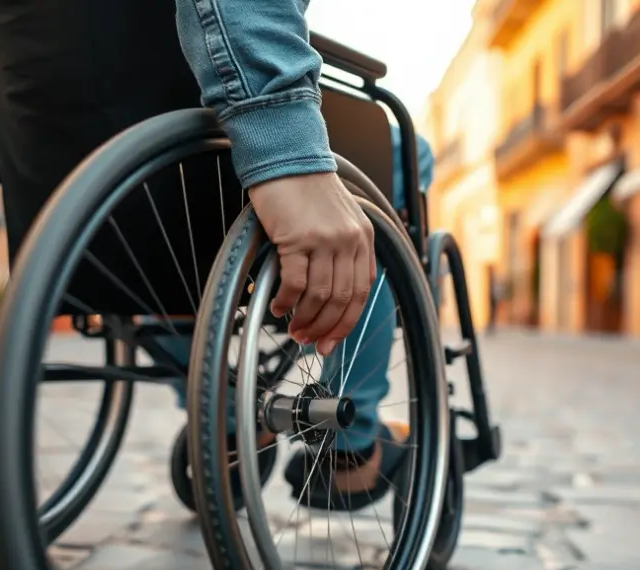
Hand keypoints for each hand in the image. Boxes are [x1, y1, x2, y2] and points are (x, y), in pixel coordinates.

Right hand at [248, 172, 374, 355]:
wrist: (286, 157)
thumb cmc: (306, 190)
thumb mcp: (338, 220)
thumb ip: (342, 253)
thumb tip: (330, 297)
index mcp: (363, 239)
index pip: (361, 294)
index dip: (345, 324)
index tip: (330, 341)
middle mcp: (349, 241)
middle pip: (342, 300)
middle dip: (325, 328)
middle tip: (307, 341)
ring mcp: (325, 240)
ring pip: (320, 296)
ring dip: (304, 319)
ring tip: (291, 328)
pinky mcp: (299, 238)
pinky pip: (295, 284)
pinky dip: (286, 302)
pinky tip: (276, 307)